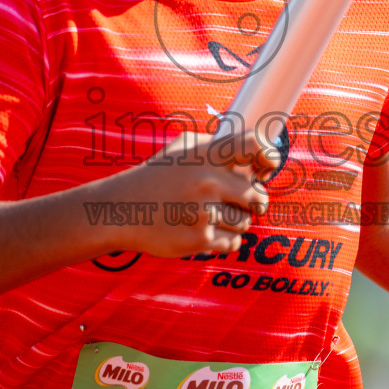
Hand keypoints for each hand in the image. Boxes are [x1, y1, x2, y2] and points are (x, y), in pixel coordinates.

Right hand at [94, 129, 278, 259]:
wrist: (120, 210)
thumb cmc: (155, 178)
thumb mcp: (181, 150)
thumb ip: (216, 148)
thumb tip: (254, 156)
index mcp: (205, 154)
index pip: (253, 146)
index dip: (268, 156)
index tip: (267, 167)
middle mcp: (207, 181)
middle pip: (258, 196)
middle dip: (253, 202)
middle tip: (239, 202)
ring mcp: (203, 212)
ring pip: (246, 222)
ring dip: (234, 222)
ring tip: (210, 216)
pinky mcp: (199, 239)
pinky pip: (233, 242)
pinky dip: (224, 239)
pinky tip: (204, 230)